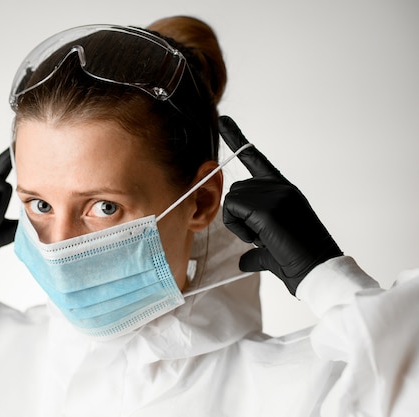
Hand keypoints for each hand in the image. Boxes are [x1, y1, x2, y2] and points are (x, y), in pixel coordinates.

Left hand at [219, 116, 341, 294]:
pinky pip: (232, 210)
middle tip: (262, 236)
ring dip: (239, 224)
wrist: (317, 272)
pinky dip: (239, 228)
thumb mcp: (271, 251)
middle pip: (235, 191)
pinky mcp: (268, 207)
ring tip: (265, 238)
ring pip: (232, 200)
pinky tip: (262, 238)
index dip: (237, 138)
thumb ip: (256, 251)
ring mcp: (275, 194)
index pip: (256, 159)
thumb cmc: (298, 262)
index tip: (224, 120)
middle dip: (239, 217)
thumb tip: (243, 263)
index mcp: (283, 190)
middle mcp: (280, 187)